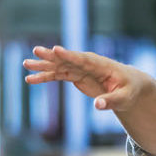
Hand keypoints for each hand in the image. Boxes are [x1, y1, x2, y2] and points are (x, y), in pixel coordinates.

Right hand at [23, 45, 150, 111]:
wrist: (129, 85)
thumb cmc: (129, 90)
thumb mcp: (124, 98)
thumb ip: (111, 101)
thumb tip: (97, 105)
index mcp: (101, 65)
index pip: (83, 59)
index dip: (70, 55)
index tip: (56, 49)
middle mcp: (88, 64)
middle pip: (67, 59)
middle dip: (52, 56)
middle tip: (36, 51)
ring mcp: (80, 69)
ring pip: (59, 66)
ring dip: (43, 66)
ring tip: (26, 64)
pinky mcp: (75, 76)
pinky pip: (57, 75)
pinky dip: (45, 77)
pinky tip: (30, 80)